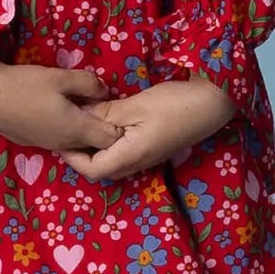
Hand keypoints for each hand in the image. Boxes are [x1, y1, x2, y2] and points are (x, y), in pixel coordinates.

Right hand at [0, 42, 125, 154]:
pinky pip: (57, 141)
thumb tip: (105, 91)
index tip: (120, 114)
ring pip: (74, 145)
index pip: (111, 139)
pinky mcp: (32, 143)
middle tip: (103, 110)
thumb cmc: (25, 85)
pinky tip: (54, 113)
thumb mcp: (61, 77)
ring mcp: (47, 146)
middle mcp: (64, 143)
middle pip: (94, 146)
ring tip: (80, 110)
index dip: (119, 128)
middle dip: (102, 131)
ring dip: (82, 132)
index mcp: (76, 128)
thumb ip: (89, 84)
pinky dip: (64, 131)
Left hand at [57, 76, 236, 180]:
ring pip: (112, 162)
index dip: (73, 158)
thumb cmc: (174, 104)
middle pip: (101, 169)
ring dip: (95, 149)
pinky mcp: (153, 149)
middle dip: (81, 154)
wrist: (213, 104)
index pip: (92, 170)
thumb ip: (105, 115)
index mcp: (131, 156)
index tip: (61, 139)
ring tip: (83, 127)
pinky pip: (123, 153)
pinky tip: (106, 124)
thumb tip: (78, 118)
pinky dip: (109, 143)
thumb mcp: (135, 106)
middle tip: (68, 131)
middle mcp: (138, 163)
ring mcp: (147, 157)